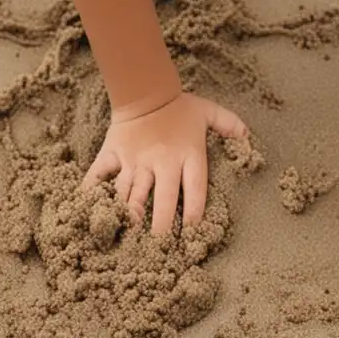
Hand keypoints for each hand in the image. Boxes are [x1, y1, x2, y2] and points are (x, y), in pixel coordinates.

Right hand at [81, 90, 248, 236]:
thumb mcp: (208, 112)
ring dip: (130, 216)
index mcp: (187, 154)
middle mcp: (161, 161)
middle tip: (159, 250)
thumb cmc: (178, 106)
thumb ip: (229, 124)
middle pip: (162, 200)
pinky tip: (90, 211)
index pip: (195, 189)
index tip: (192, 235)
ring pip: (130, 193)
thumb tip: (248, 138)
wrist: (143, 87)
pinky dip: (92, 192)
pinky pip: (98, 175)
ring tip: (129, 237)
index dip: (194, 215)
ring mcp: (134, 160)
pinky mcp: (113, 154)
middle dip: (161, 228)